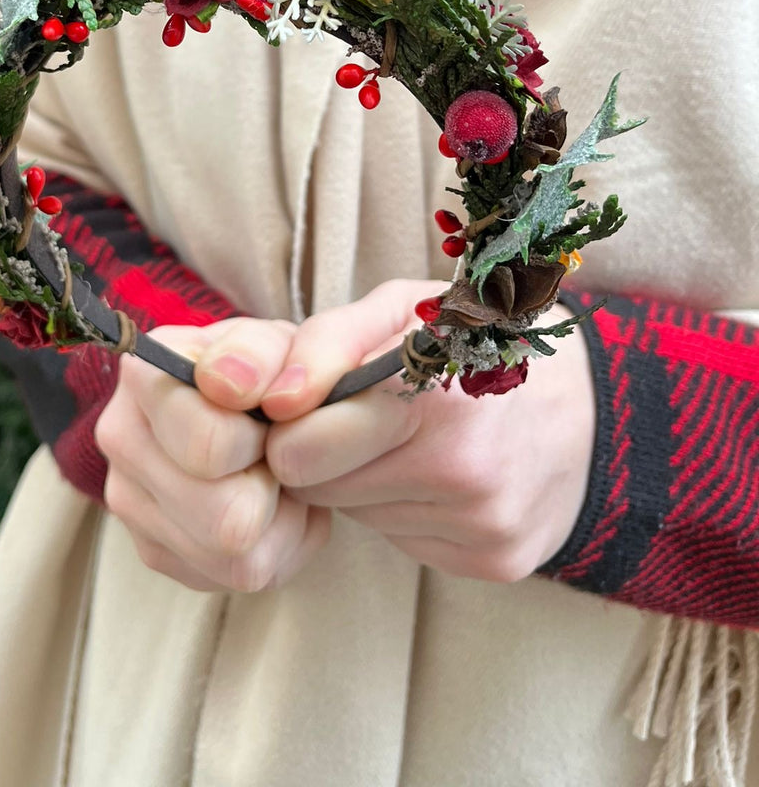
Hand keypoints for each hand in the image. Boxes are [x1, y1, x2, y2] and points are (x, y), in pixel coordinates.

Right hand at [95, 317, 331, 591]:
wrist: (254, 397)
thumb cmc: (269, 369)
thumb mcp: (277, 342)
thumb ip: (258, 353)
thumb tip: (230, 385)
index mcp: (143, 374)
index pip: (210, 447)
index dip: (263, 441)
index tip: (269, 417)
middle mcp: (121, 438)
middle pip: (225, 522)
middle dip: (273, 492)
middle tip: (278, 458)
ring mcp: (129, 502)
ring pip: (234, 562)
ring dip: (278, 525)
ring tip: (276, 481)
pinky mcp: (153, 550)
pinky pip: (232, 581)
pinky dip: (270, 550)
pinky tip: (267, 507)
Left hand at [260, 279, 595, 581]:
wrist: (593, 402)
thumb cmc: (481, 340)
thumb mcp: (407, 306)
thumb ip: (328, 341)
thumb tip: (274, 401)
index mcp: (434, 395)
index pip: (302, 450)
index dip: (292, 425)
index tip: (307, 403)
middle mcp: (462, 469)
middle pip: (322, 488)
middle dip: (323, 452)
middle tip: (361, 416)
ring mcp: (483, 524)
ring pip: (359, 516)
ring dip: (366, 477)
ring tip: (411, 437)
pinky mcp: (496, 561)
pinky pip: (403, 541)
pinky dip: (405, 506)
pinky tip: (441, 471)